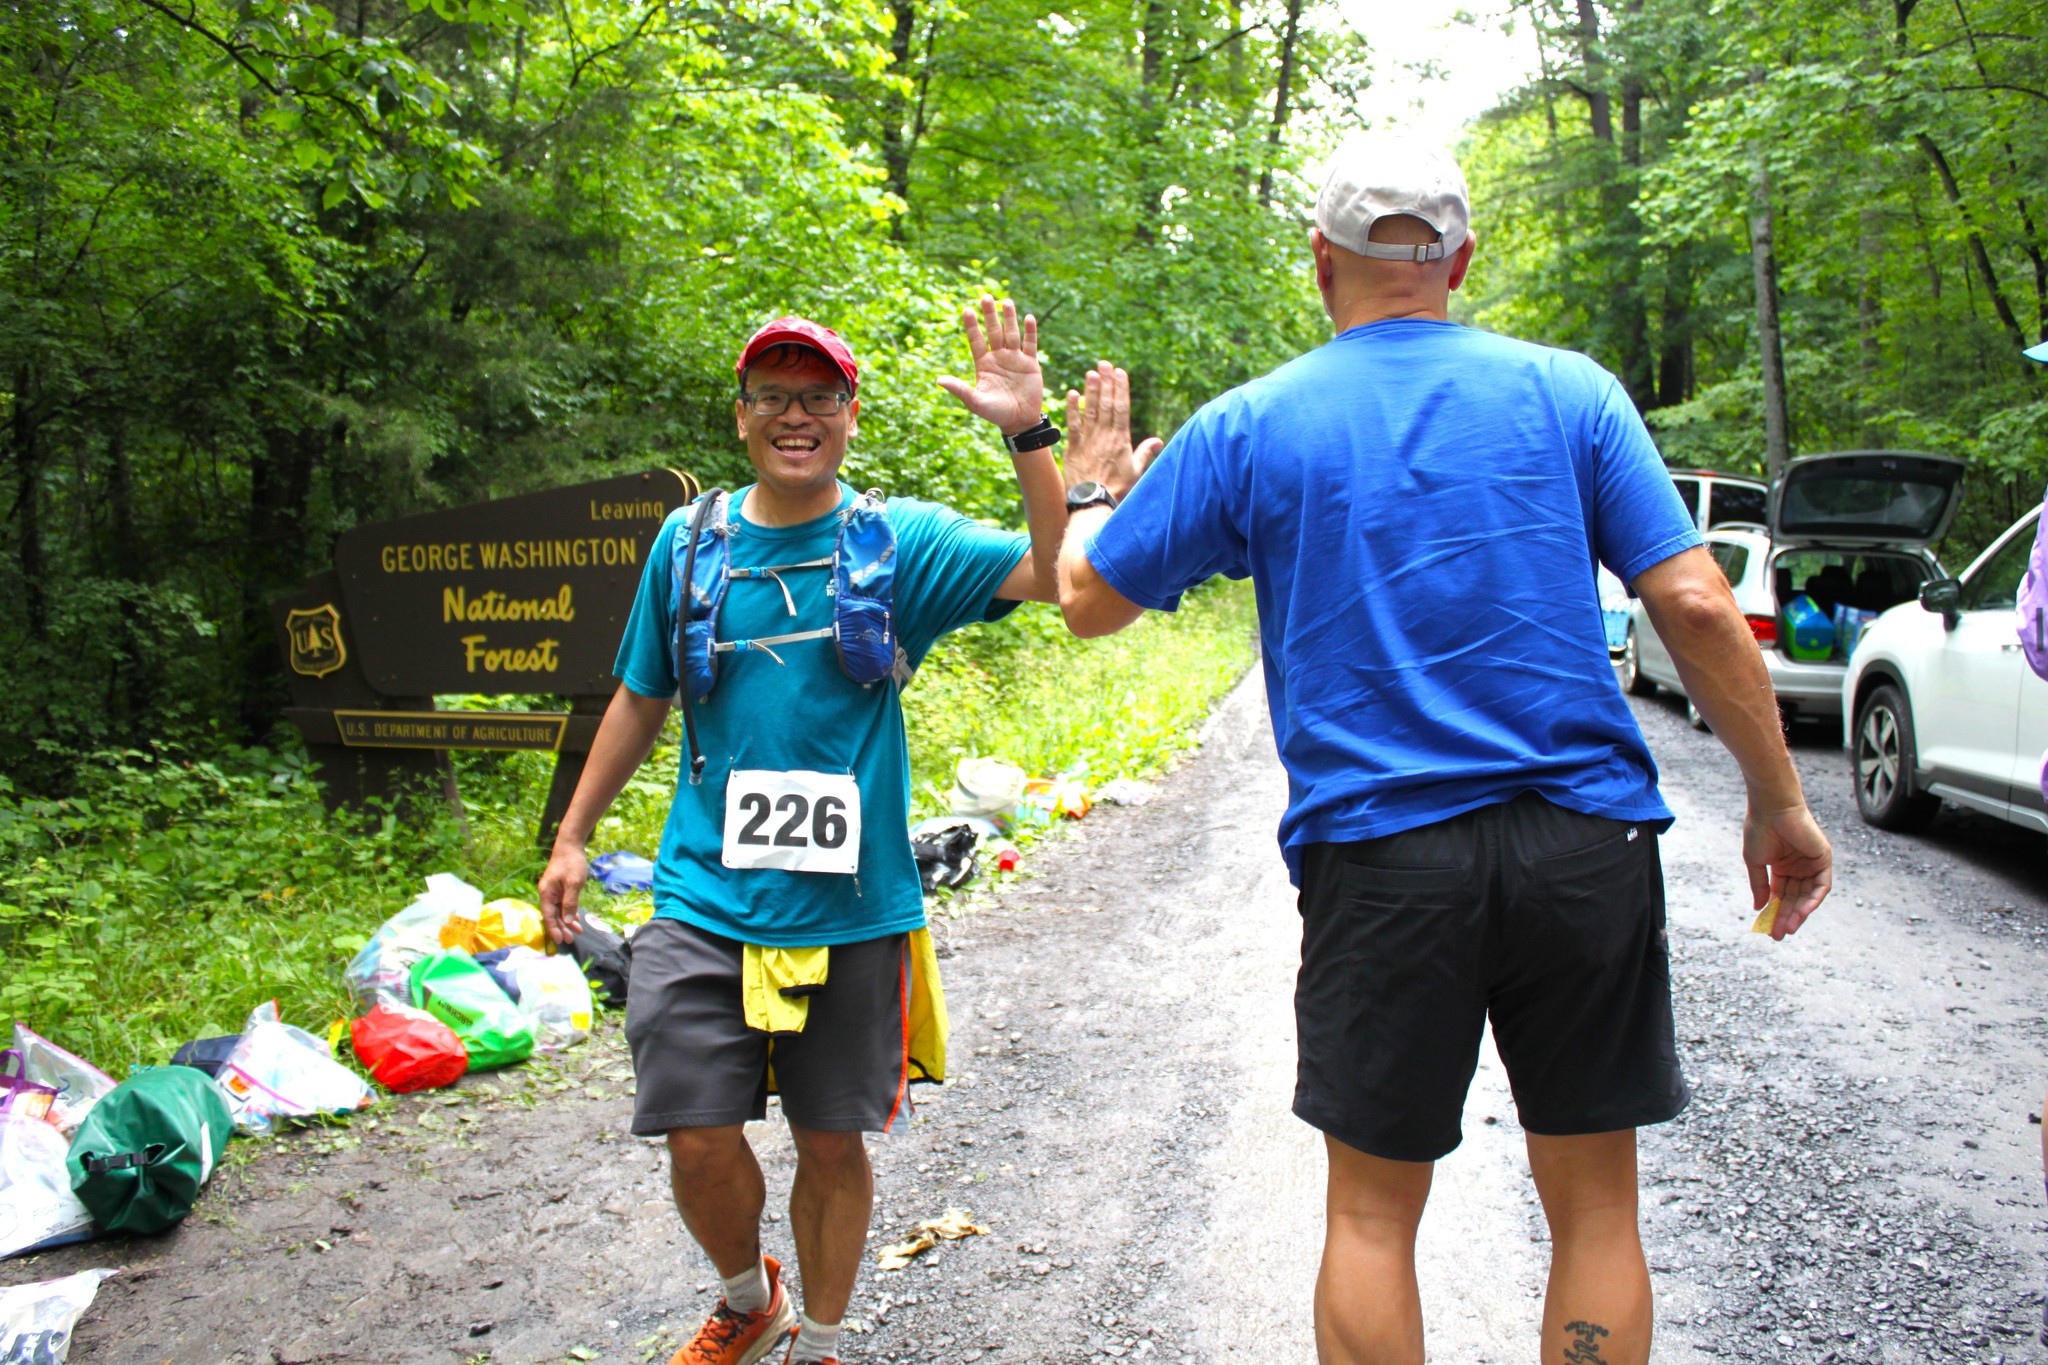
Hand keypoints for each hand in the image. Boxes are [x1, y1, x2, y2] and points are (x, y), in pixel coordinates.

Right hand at [538, 841, 588, 944]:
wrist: (571, 845)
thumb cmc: (571, 863)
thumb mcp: (573, 884)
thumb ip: (570, 902)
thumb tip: (567, 921)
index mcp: (547, 893)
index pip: (548, 915)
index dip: (554, 928)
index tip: (560, 940)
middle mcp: (548, 894)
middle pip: (553, 915)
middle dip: (562, 928)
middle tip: (571, 940)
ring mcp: (554, 891)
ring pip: (560, 911)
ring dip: (568, 921)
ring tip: (577, 932)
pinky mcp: (561, 889)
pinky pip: (564, 904)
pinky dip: (570, 912)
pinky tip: (576, 920)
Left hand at [937, 295, 1045, 435]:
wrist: (1018, 421)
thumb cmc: (995, 412)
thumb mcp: (975, 401)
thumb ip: (959, 389)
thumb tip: (939, 380)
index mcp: (984, 364)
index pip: (976, 340)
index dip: (972, 326)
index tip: (966, 310)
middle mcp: (998, 357)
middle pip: (993, 331)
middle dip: (990, 315)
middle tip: (986, 296)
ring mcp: (1015, 359)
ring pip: (1011, 333)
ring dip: (1009, 318)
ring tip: (1007, 302)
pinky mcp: (1031, 364)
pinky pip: (1030, 345)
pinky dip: (1030, 332)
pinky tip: (1028, 318)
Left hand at [1064, 361, 1162, 499]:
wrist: (1093, 501)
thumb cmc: (1116, 489)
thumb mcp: (1136, 471)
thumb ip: (1145, 453)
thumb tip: (1158, 440)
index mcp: (1121, 439)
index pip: (1122, 408)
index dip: (1120, 388)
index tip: (1120, 372)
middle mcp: (1105, 436)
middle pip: (1107, 404)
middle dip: (1106, 382)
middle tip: (1104, 364)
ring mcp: (1088, 440)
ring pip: (1090, 410)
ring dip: (1091, 390)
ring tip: (1091, 372)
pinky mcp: (1073, 446)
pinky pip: (1073, 424)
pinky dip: (1072, 408)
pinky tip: (1072, 394)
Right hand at [1743, 802, 1830, 939]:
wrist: (1772, 808)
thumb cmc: (1760, 829)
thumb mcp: (1755, 862)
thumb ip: (1759, 886)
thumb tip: (1758, 908)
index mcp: (1781, 866)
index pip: (1780, 895)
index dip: (1775, 912)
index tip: (1768, 930)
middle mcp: (1798, 867)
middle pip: (1795, 898)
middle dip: (1787, 917)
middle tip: (1779, 934)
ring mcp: (1811, 864)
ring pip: (1808, 895)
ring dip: (1800, 913)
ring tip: (1788, 927)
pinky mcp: (1823, 859)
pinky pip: (1821, 886)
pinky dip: (1813, 900)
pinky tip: (1802, 912)